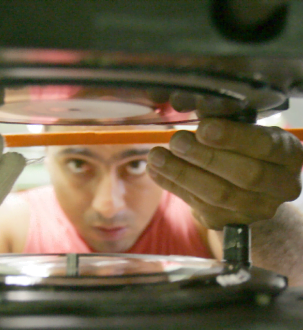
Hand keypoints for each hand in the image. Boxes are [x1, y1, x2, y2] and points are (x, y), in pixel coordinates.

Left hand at [146, 118, 302, 229]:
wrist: (249, 192)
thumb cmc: (243, 149)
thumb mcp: (243, 130)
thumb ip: (223, 118)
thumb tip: (190, 102)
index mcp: (288, 156)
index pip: (266, 147)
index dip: (234, 138)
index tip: (204, 128)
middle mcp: (280, 186)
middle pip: (245, 175)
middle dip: (206, 157)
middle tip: (177, 141)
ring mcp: (255, 209)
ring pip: (218, 194)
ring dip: (182, 173)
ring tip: (156, 156)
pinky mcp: (228, 221)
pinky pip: (197, 204)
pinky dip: (173, 185)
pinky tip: (155, 170)